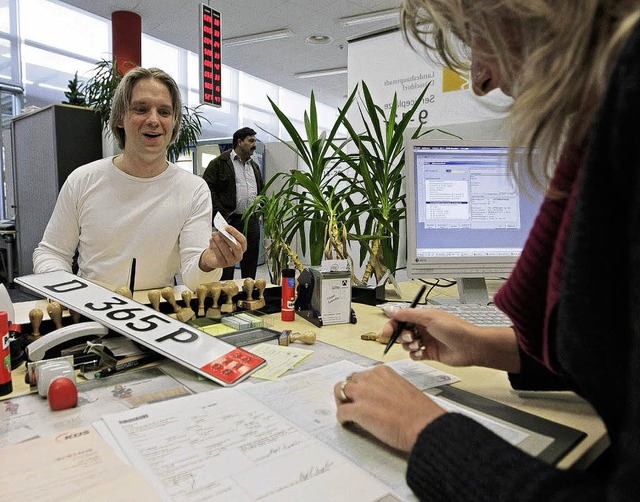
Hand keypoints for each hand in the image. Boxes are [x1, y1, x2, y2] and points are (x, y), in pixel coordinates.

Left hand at [199, 226, 246, 270]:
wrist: (212, 256)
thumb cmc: (220, 245)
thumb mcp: (223, 238)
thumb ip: (225, 233)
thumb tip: (222, 228)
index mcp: (242, 248)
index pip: (242, 240)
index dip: (235, 233)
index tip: (227, 227)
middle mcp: (238, 256)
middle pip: (237, 247)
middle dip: (228, 238)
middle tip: (221, 231)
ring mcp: (231, 262)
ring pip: (227, 251)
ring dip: (220, 242)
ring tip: (214, 235)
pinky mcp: (222, 264)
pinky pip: (219, 255)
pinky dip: (215, 247)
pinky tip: (211, 240)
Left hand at [334, 365, 444, 451]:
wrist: (424, 425)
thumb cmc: (420, 411)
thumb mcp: (403, 388)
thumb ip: (388, 388)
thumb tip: (380, 398)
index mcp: (382, 372)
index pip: (362, 375)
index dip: (361, 387)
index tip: (362, 395)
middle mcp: (370, 378)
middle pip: (349, 382)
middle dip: (350, 393)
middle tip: (353, 404)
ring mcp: (363, 394)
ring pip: (341, 392)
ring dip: (343, 402)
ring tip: (348, 413)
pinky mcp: (358, 411)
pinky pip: (341, 412)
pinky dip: (342, 418)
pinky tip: (348, 423)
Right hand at [384, 308, 519, 371]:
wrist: (470, 346)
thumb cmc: (455, 329)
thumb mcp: (428, 317)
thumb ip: (407, 314)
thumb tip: (390, 310)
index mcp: (422, 316)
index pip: (400, 319)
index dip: (391, 325)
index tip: (386, 333)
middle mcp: (423, 328)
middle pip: (402, 332)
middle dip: (401, 336)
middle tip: (409, 338)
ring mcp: (426, 341)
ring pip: (406, 344)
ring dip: (409, 345)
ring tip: (418, 345)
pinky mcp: (429, 353)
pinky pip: (414, 355)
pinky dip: (415, 355)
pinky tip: (422, 353)